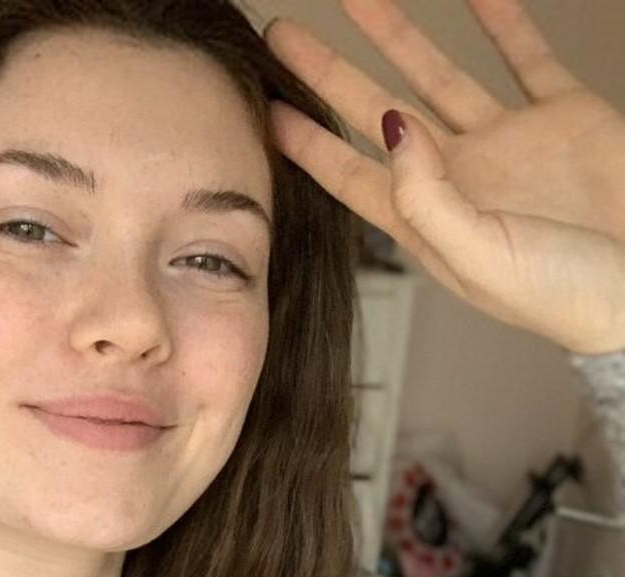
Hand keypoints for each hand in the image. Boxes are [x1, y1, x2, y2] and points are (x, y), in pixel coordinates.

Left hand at [263, 0, 624, 353]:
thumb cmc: (563, 295)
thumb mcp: (480, 256)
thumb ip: (426, 198)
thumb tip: (389, 129)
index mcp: (430, 221)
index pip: (350, 174)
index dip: (307, 141)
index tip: (266, 108)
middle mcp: (459, 178)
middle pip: (376, 114)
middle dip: (329, 75)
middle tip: (284, 37)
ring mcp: (508, 145)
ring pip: (438, 75)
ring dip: (398, 35)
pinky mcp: (562, 117)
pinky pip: (524, 56)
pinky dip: (500, 20)